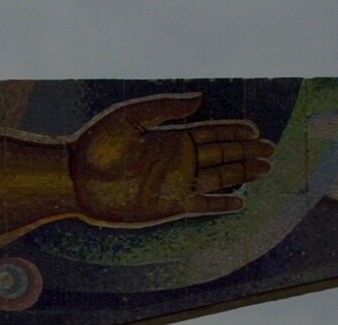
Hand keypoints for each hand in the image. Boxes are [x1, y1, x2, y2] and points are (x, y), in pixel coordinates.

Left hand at [71, 94, 273, 223]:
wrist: (73, 179)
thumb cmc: (96, 146)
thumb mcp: (130, 118)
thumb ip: (165, 108)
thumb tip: (201, 99)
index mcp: (169, 139)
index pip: (210, 134)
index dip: (233, 131)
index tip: (254, 129)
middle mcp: (175, 162)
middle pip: (220, 155)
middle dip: (245, 152)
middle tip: (270, 150)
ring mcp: (173, 184)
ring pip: (217, 178)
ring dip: (241, 174)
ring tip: (265, 169)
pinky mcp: (166, 206)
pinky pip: (201, 204)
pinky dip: (220, 203)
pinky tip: (240, 201)